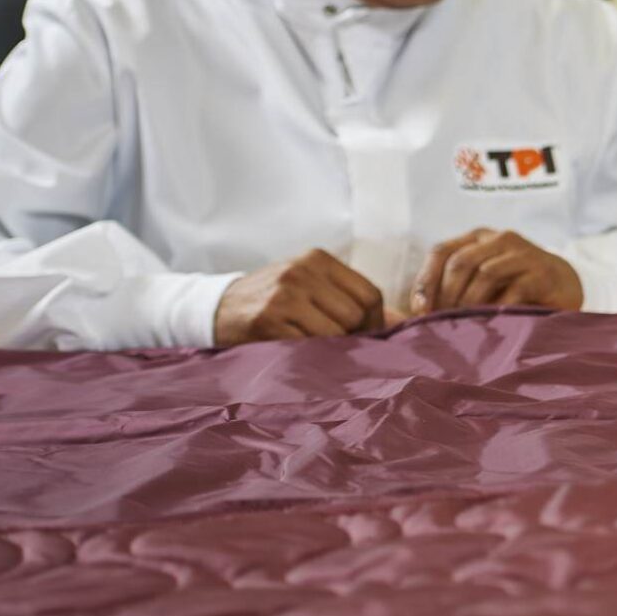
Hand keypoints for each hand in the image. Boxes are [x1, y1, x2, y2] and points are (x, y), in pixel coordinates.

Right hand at [214, 249, 385, 343]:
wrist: (216, 309)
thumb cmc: (273, 300)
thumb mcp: (310, 286)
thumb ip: (350, 299)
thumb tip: (400, 323)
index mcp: (318, 259)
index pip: (369, 293)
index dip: (374, 322)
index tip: (364, 337)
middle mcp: (302, 272)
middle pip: (355, 315)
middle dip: (352, 337)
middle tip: (336, 347)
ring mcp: (284, 295)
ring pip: (334, 333)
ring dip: (330, 349)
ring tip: (314, 348)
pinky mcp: (267, 320)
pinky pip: (307, 346)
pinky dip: (308, 356)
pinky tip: (296, 352)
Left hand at [411, 229, 584, 313]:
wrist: (562, 285)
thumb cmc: (512, 286)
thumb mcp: (480, 281)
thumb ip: (454, 288)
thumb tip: (415, 314)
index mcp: (478, 238)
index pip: (442, 251)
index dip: (426, 281)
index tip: (420, 311)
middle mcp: (500, 239)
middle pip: (461, 262)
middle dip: (447, 296)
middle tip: (441, 324)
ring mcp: (524, 253)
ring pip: (486, 273)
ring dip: (470, 303)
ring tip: (464, 326)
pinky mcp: (543, 272)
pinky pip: (515, 290)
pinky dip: (498, 308)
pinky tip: (492, 323)